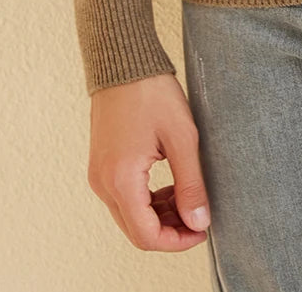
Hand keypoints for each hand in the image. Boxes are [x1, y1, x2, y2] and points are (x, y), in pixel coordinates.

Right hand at [87, 72, 211, 250]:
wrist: (123, 60)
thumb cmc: (152, 92)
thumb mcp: (182, 137)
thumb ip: (190, 184)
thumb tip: (200, 223)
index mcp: (121, 179)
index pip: (146, 236)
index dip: (176, 242)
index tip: (202, 231)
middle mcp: (103, 183)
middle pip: (136, 230)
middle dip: (169, 231)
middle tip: (198, 216)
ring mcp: (98, 174)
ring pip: (129, 216)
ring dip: (159, 216)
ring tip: (188, 198)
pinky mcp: (101, 165)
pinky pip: (123, 198)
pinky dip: (146, 201)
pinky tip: (169, 187)